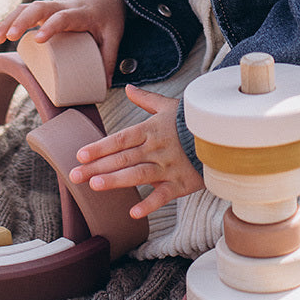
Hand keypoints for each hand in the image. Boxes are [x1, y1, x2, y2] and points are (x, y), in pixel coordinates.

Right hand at [0, 0, 124, 83]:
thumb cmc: (108, 15)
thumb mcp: (114, 34)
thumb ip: (109, 57)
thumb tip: (105, 87)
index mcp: (80, 12)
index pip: (63, 16)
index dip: (51, 26)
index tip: (38, 39)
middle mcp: (62, 5)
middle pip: (38, 8)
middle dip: (20, 21)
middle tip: (8, 37)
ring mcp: (51, 6)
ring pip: (27, 7)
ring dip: (9, 20)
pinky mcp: (44, 10)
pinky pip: (23, 11)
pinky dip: (7, 19)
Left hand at [68, 85, 203, 219]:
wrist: (223, 135)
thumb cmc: (192, 121)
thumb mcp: (169, 106)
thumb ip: (145, 99)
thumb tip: (128, 88)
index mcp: (151, 130)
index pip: (120, 139)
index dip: (100, 146)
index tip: (80, 154)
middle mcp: (156, 149)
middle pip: (123, 158)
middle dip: (97, 167)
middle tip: (75, 175)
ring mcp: (168, 167)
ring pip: (138, 174)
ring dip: (116, 180)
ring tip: (95, 186)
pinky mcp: (181, 183)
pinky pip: (163, 195)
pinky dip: (149, 204)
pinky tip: (133, 212)